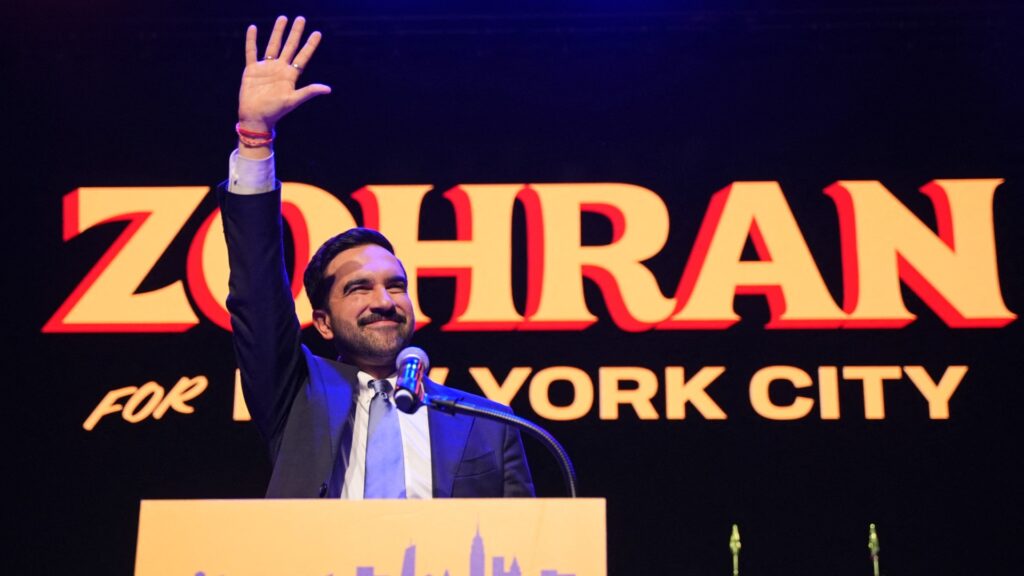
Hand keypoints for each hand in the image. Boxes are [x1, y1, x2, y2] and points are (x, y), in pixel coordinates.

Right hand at [237, 15, 330, 134]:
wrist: (256, 117)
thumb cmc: (275, 111)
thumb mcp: (293, 100)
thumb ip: (309, 92)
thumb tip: (328, 89)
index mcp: (290, 75)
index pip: (303, 56)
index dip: (310, 45)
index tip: (317, 33)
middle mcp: (280, 69)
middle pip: (289, 46)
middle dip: (295, 33)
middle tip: (301, 19)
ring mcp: (266, 68)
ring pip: (273, 45)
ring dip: (278, 32)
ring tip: (283, 18)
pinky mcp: (252, 70)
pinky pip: (251, 52)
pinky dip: (252, 40)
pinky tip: (253, 28)